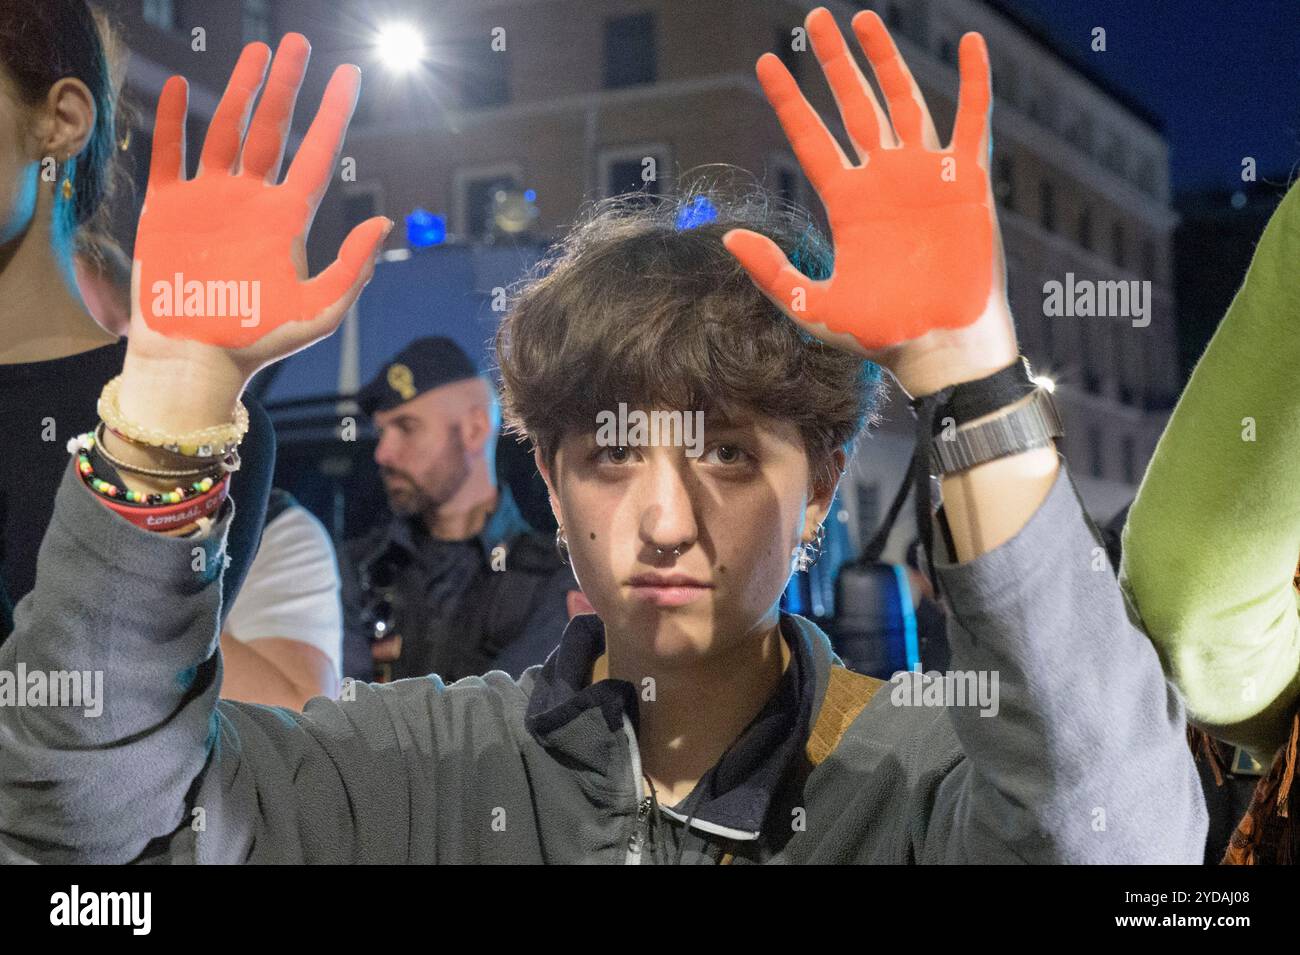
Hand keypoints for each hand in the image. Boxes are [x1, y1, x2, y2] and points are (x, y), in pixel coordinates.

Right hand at [121, 34, 390, 430]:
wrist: (196, 358)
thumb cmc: (259, 341)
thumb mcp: (317, 311)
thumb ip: (351, 269)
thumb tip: (382, 223)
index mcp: (289, 219)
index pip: (317, 154)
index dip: (333, 114)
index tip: (350, 75)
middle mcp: (252, 200)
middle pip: (273, 129)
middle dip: (286, 86)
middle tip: (296, 42)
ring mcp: (210, 199)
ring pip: (226, 129)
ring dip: (239, 90)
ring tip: (255, 51)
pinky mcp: (168, 208)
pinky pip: (170, 154)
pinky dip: (171, 121)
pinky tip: (173, 86)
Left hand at [722, 7, 1016, 396]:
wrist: (937, 349)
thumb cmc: (880, 335)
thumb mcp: (812, 304)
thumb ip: (771, 269)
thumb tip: (728, 237)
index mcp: (847, 203)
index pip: (812, 137)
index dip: (790, 100)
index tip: (767, 63)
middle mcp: (883, 181)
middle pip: (854, 106)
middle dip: (834, 63)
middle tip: (814, 19)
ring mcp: (924, 177)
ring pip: (903, 101)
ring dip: (885, 60)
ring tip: (863, 20)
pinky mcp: (966, 182)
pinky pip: (972, 122)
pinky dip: (974, 82)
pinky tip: (968, 44)